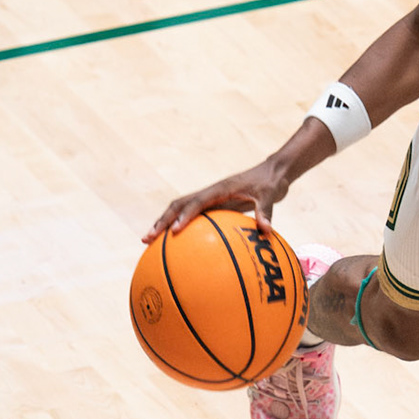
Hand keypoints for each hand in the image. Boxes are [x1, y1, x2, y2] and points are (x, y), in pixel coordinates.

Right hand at [143, 160, 290, 241]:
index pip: (198, 202)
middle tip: (147, 238)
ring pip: (180, 210)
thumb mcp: (272, 195)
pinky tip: (174, 246)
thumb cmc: (270, 183)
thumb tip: (266, 231)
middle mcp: (210, 193)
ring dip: (164, 224)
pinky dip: (179, 228)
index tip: (175, 231)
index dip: (185, 215)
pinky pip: (192, 217)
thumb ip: (267, 211)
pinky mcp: (212, 205)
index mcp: (221, 188)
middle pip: (178, 206)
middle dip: (162, 221)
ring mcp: (209, 199)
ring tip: (148, 242)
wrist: (272, 172)